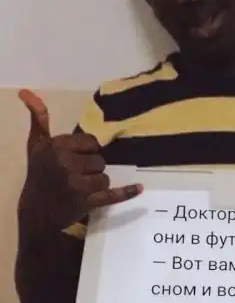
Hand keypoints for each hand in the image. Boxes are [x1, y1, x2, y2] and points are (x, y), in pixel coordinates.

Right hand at [17, 89, 141, 232]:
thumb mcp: (37, 145)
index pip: (92, 142)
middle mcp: (65, 164)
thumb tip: (27, 92)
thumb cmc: (40, 173)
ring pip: (105, 176)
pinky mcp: (86, 202)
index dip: (86, 150)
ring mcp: (76, 184)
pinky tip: (139, 188)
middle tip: (75, 175)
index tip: (74, 158)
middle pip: (100, 160)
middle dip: (91, 167)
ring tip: (82, 187)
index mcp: (56, 147)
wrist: (38, 211)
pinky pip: (111, 194)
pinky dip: (126, 192)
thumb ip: (39, 118)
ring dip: (98, 182)